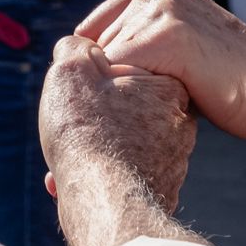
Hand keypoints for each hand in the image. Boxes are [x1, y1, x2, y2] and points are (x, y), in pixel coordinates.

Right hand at [39, 35, 196, 212]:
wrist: (102, 199)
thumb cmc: (86, 129)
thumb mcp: (71, 68)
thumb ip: (76, 48)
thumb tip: (79, 46)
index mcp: (167, 85)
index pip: (128, 68)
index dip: (92, 77)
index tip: (74, 92)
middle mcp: (180, 122)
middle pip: (125, 106)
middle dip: (93, 116)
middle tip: (67, 125)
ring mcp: (174, 160)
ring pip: (122, 143)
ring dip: (93, 150)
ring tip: (65, 160)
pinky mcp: (162, 191)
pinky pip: (124, 175)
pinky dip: (100, 176)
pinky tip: (72, 181)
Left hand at [76, 0, 245, 142]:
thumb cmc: (225, 81)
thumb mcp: (175, 44)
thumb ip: (136, 41)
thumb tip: (74, 61)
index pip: (92, 32)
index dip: (100, 71)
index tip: (117, 97)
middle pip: (95, 48)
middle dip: (108, 83)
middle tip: (144, 105)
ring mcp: (160, 8)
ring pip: (104, 64)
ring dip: (122, 94)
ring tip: (160, 104)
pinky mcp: (165, 36)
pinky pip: (117, 76)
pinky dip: (132, 102)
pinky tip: (162, 109)